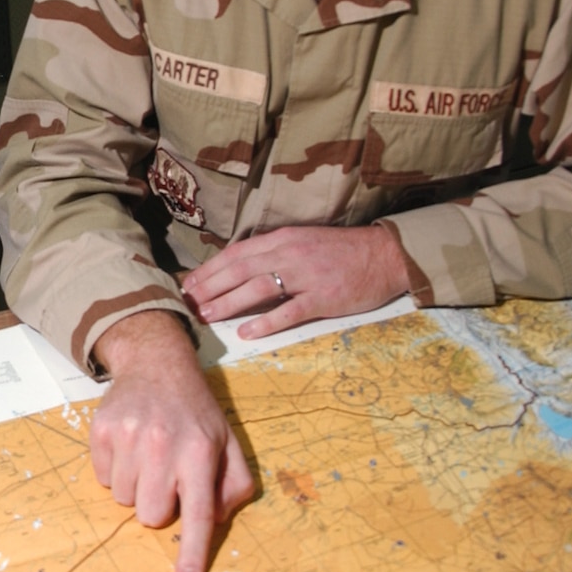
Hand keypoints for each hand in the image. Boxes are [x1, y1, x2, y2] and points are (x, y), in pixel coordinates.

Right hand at [89, 311, 254, 571]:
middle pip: (151, 515)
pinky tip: (129, 447)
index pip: (198, 514)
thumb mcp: (229, 443)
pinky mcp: (102, 432)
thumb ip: (233, 485)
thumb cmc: (196, 411)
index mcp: (201, 453)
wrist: (156, 364)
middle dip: (158, 505)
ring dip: (135, 487)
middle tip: (166, 477)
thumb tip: (214, 520)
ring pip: (123, 500)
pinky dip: (115, 471)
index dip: (192, 552)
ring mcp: (129, 438)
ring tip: (147, 457)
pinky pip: (102, 479)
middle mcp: (164, 446)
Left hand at [181, 224, 410, 339]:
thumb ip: (273, 253)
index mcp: (282, 239)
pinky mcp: (324, 298)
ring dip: (229, 303)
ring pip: (259, 288)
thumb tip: (239, 269)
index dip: (210, 269)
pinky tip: (247, 332)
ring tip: (207, 316)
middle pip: (240, 270)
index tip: (189, 283)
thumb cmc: (341, 251)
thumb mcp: (303, 241)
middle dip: (210, 287)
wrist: (384, 255)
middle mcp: (290, 254)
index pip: (237, 253)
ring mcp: (307, 276)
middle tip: (187, 302)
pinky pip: (290, 311)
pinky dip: (267, 322)